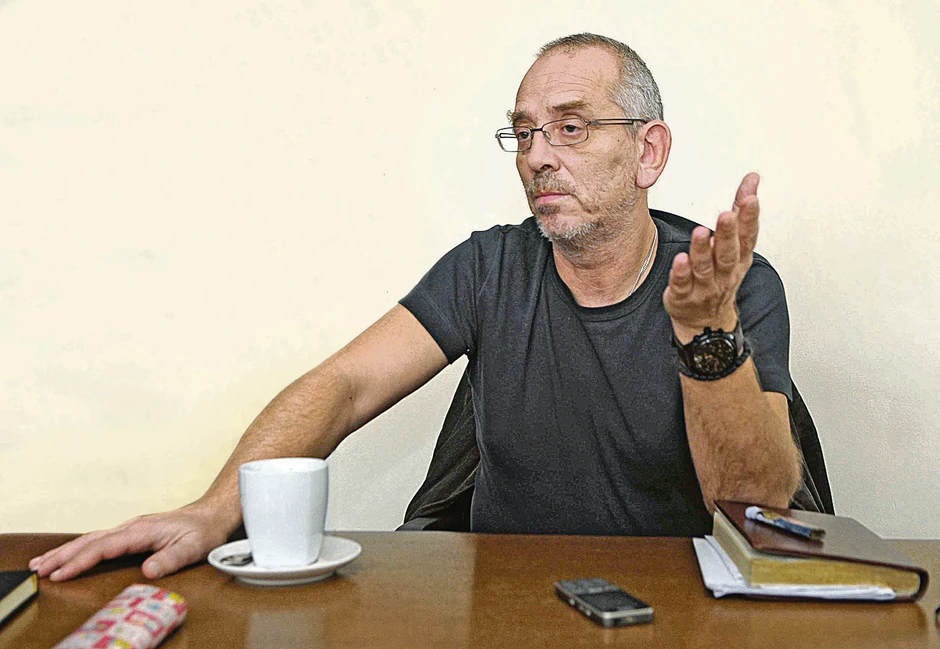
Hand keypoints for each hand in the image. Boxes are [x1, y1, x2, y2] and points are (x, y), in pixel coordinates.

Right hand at [28, 503, 234, 580]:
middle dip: (63, 556)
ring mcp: (130, 528)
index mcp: (142, 530)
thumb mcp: (193, 547)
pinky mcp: (132, 532)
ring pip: (92, 538)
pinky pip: (100, 539)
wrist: (212, 514)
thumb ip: (171, 559)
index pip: (105, 547)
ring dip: (66, 551)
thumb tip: (148, 570)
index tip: (62, 574)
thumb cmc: (203, 531)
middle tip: (39, 570)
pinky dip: (80, 547)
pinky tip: (69, 555)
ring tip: (42, 563)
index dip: (82, 561)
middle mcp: (132, 527)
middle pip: (91, 541)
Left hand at [664, 172, 759, 342]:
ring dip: (703, 250)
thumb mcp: (736, 245)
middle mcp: (724, 273)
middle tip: (727, 215)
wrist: (706, 321)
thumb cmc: (720, 277)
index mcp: (739, 258)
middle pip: (728, 252)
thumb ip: (740, 210)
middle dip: (728, 233)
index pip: (748, 236)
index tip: (750, 198)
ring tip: (700, 232)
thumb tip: (752, 179)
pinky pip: (683, 284)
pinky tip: (681, 260)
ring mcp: (705, 287)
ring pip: (704, 267)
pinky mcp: (684, 296)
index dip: (750, 218)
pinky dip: (682, 273)